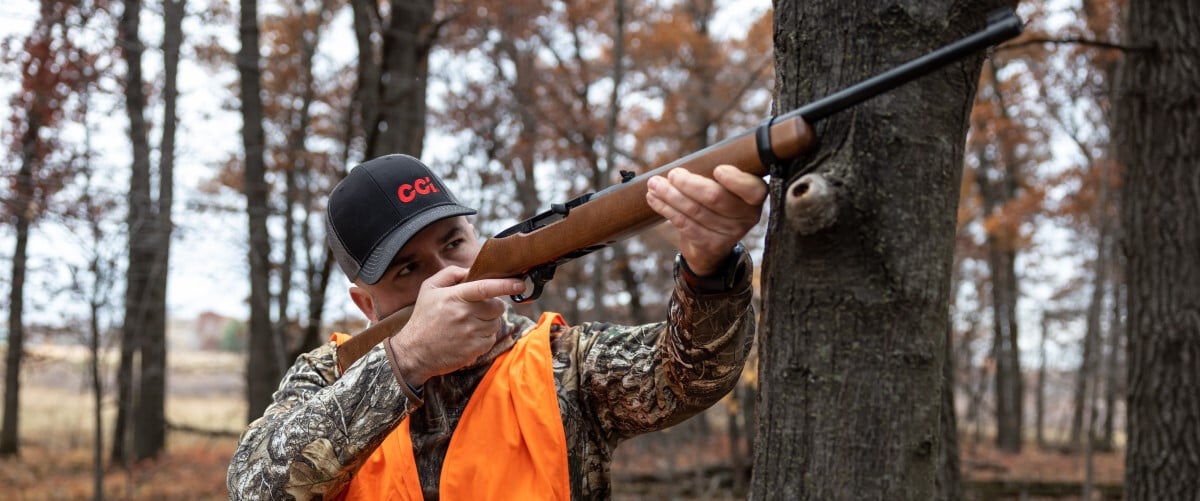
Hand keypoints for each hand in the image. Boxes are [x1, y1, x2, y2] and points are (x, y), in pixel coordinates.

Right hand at [388, 266, 524, 385]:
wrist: (414, 352)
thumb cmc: (423, 318)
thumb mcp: (429, 289)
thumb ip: (451, 274)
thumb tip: (472, 269)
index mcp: (454, 297)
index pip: (485, 287)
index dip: (505, 285)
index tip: (520, 283)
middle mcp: (464, 315)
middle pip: (497, 306)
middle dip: (493, 306)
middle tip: (479, 309)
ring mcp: (471, 333)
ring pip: (496, 322)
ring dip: (488, 322)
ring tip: (470, 324)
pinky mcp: (475, 349)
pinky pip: (491, 338)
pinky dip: (485, 336)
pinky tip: (469, 336)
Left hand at [645, 165, 766, 274]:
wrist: (711, 245)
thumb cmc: (715, 203)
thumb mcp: (723, 187)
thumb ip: (712, 174)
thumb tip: (682, 163)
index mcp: (753, 196)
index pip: (751, 188)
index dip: (735, 180)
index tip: (718, 170)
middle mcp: (747, 216)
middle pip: (715, 198)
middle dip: (689, 184)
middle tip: (672, 174)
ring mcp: (729, 234)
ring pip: (695, 210)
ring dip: (670, 195)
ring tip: (654, 184)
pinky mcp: (710, 245)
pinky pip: (684, 224)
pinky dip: (666, 209)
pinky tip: (654, 199)